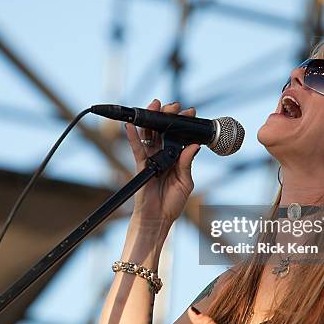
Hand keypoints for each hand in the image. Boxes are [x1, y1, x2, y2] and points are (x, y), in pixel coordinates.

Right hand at [125, 99, 199, 223]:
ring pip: (150, 135)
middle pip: (163, 131)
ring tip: (155, 105)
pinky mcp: (141, 166)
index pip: (179, 137)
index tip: (190, 112)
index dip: (183, 124)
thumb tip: (193, 146)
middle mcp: (163, 155)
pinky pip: (136, 149)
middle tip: (174, 105)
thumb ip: (187, 164)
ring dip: (151, 120)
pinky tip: (131, 126)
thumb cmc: (172, 203)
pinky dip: (132, 137)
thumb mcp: (186, 182)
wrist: (158, 219)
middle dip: (167, 116)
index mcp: (176, 159)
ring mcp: (151, 159)